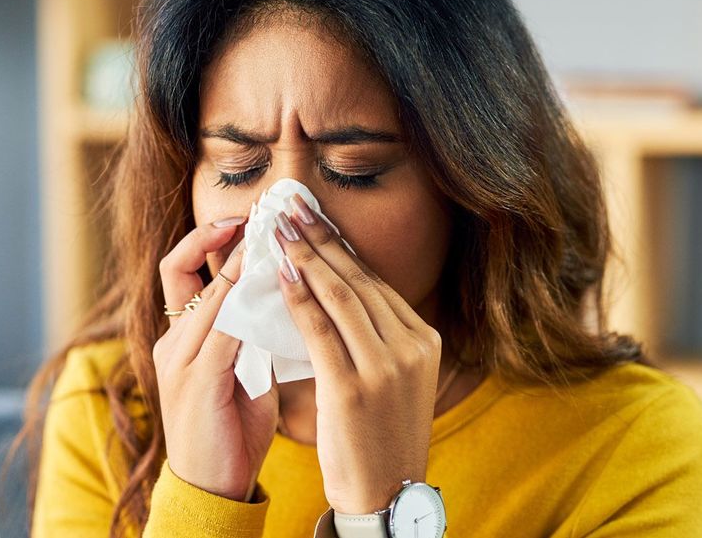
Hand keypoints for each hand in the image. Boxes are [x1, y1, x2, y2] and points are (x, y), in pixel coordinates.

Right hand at [154, 217, 278, 501]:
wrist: (213, 489)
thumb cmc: (231, 433)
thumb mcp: (241, 374)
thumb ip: (250, 338)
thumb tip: (282, 302)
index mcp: (179, 339)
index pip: (184, 272)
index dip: (210, 240)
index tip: (247, 218)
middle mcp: (171, 342)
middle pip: (181, 268)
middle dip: (217, 235)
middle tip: (256, 212)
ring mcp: (178, 359)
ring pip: (206, 293)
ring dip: (240, 262)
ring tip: (271, 238)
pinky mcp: (196, 379)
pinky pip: (222, 328)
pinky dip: (246, 302)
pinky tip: (273, 287)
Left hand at [273, 195, 443, 513]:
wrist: (386, 494)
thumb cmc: (381, 435)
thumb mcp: (395, 378)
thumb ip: (377, 337)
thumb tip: (341, 290)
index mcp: (424, 339)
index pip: (375, 281)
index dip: (340, 244)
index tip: (313, 215)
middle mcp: (411, 346)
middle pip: (358, 279)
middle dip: (320, 238)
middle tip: (290, 206)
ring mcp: (385, 366)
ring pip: (339, 296)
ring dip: (304, 256)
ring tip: (277, 228)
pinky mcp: (355, 387)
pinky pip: (320, 330)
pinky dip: (298, 298)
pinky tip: (278, 275)